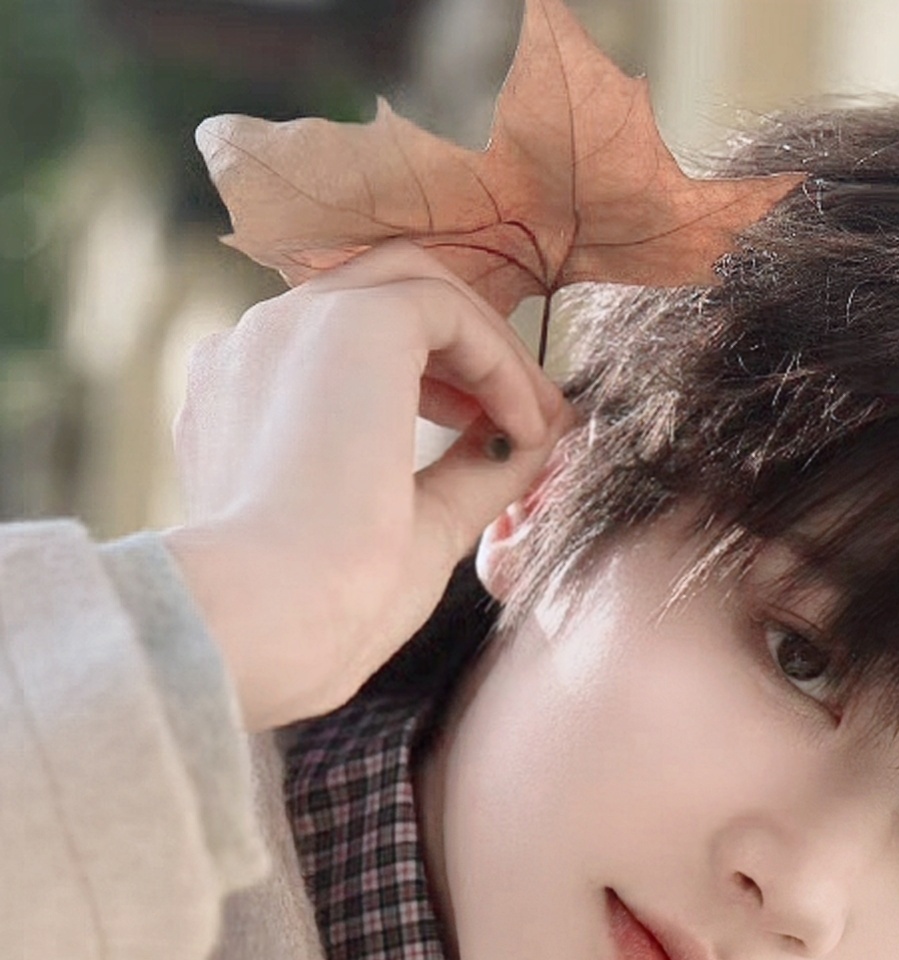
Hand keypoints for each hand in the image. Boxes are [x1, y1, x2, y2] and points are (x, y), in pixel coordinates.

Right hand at [164, 241, 572, 730]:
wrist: (275, 619)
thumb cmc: (330, 605)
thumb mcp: (414, 528)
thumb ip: (466, 475)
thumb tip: (531, 441)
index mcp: (245, 401)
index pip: (344, 348)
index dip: (432, 379)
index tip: (489, 432)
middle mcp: (256, 349)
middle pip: (379, 295)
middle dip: (465, 349)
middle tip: (528, 416)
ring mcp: (291, 325)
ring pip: (413, 285)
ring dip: (488, 347)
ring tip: (537, 420)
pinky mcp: (348, 322)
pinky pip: (445, 309)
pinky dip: (498, 359)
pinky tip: (526, 424)